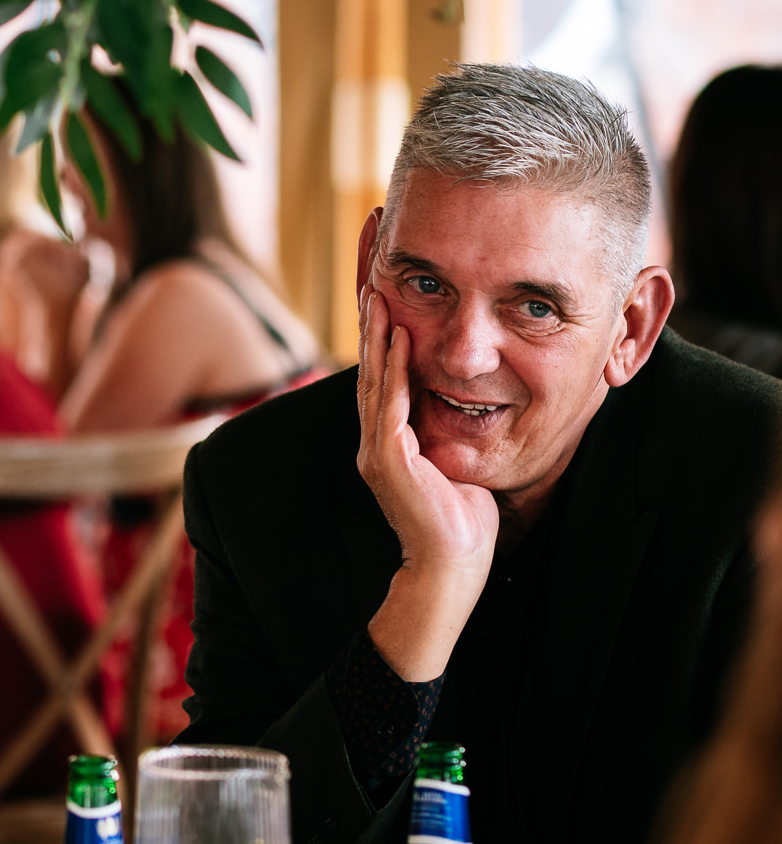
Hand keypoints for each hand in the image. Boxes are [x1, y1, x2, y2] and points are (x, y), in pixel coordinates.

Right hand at [355, 287, 498, 680]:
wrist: (452, 570)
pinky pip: (389, 403)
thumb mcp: (460, 465)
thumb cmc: (464, 526)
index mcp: (388, 442)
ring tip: (377, 291)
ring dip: (376, 332)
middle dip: (370, 320)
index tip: (384, 292)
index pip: (383, 376)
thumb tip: (472, 405)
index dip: (382, 333)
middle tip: (371, 274)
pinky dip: (392, 368)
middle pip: (370, 367)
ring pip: (374, 378)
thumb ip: (454, 434)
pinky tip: (398, 338)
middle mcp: (375, 441)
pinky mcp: (388, 459)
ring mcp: (378, 450)